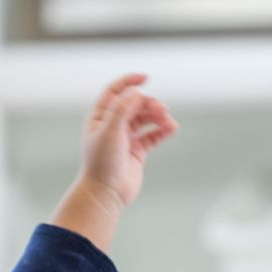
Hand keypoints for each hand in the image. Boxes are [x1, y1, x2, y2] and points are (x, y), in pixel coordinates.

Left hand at [79, 73, 177, 208]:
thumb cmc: (102, 163)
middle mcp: (112, 125)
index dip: (129, 81)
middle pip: (134, 104)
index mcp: (99, 117)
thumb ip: (121, 109)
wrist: (105, 194)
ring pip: (146, 119)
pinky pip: (153, 135)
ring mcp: (125, 138)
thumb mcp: (110, 132)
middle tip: (161, 110)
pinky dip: (163, 130)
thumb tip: (135, 91)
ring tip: (168, 122)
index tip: (146, 78)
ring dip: (158, 116)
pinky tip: (172, 128)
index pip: (114, 92)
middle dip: (149, 104)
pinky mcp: (137, 151)